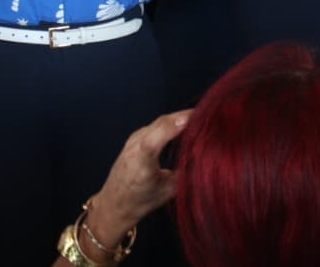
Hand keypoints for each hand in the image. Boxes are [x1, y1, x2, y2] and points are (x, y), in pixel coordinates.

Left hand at [86, 110, 191, 248]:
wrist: (114, 203)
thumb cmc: (140, 201)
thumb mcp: (168, 191)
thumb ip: (184, 173)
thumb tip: (203, 157)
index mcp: (143, 158)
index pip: (161, 132)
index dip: (179, 122)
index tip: (200, 117)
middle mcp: (135, 144)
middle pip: (162, 122)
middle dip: (184, 116)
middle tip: (205, 117)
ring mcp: (133, 139)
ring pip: (158, 122)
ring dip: (177, 118)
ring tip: (197, 120)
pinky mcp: (134, 138)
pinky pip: (154, 126)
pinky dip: (169, 124)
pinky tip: (181, 127)